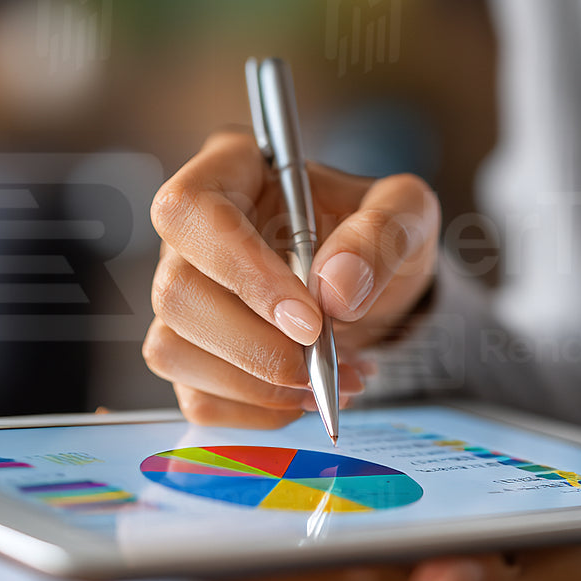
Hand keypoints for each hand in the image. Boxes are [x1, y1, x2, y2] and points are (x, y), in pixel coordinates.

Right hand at [144, 128, 440, 428]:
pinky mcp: (192, 352)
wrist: (378, 290)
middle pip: (176, 291)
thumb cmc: (380, 237)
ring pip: (172, 349)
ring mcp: (184, 295)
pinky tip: (303, 397)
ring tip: (328, 382)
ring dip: (255, 384)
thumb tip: (335, 288)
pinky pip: (195, 395)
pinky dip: (255, 410)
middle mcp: (191, 233)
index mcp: (231, 170)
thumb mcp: (407, 215)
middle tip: (323, 363)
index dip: (239, 268)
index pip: (189, 209)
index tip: (309, 318)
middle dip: (253, 344)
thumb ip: (380, 235)